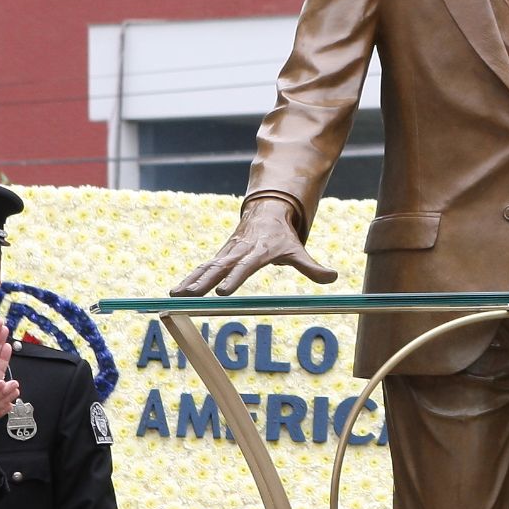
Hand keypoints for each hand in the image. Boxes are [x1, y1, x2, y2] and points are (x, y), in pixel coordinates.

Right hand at [171, 198, 337, 294]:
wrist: (266, 211)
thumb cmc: (282, 236)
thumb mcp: (298, 250)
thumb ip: (312, 266)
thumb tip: (333, 277)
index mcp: (257, 251)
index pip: (244, 267)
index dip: (234, 279)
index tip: (221, 292)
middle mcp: (239, 251)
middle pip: (219, 268)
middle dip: (202, 283)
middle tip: (188, 297)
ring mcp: (227, 253)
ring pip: (206, 268)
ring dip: (190, 282)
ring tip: (175, 296)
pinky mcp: (221, 256)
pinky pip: (203, 268)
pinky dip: (190, 278)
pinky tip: (177, 293)